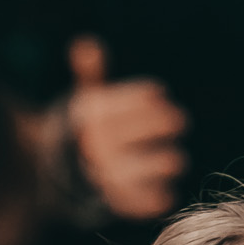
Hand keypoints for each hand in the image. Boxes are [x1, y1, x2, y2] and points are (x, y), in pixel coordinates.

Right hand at [65, 38, 188, 221]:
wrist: (66, 176)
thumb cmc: (89, 131)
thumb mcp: (86, 100)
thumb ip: (90, 74)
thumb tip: (87, 43)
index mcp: (97, 116)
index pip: (141, 98)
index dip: (150, 96)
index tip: (157, 95)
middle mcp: (103, 144)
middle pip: (159, 125)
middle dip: (168, 122)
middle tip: (178, 122)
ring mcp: (113, 174)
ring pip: (164, 163)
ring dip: (169, 161)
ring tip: (173, 160)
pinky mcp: (122, 201)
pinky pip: (154, 199)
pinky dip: (160, 197)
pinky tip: (164, 190)